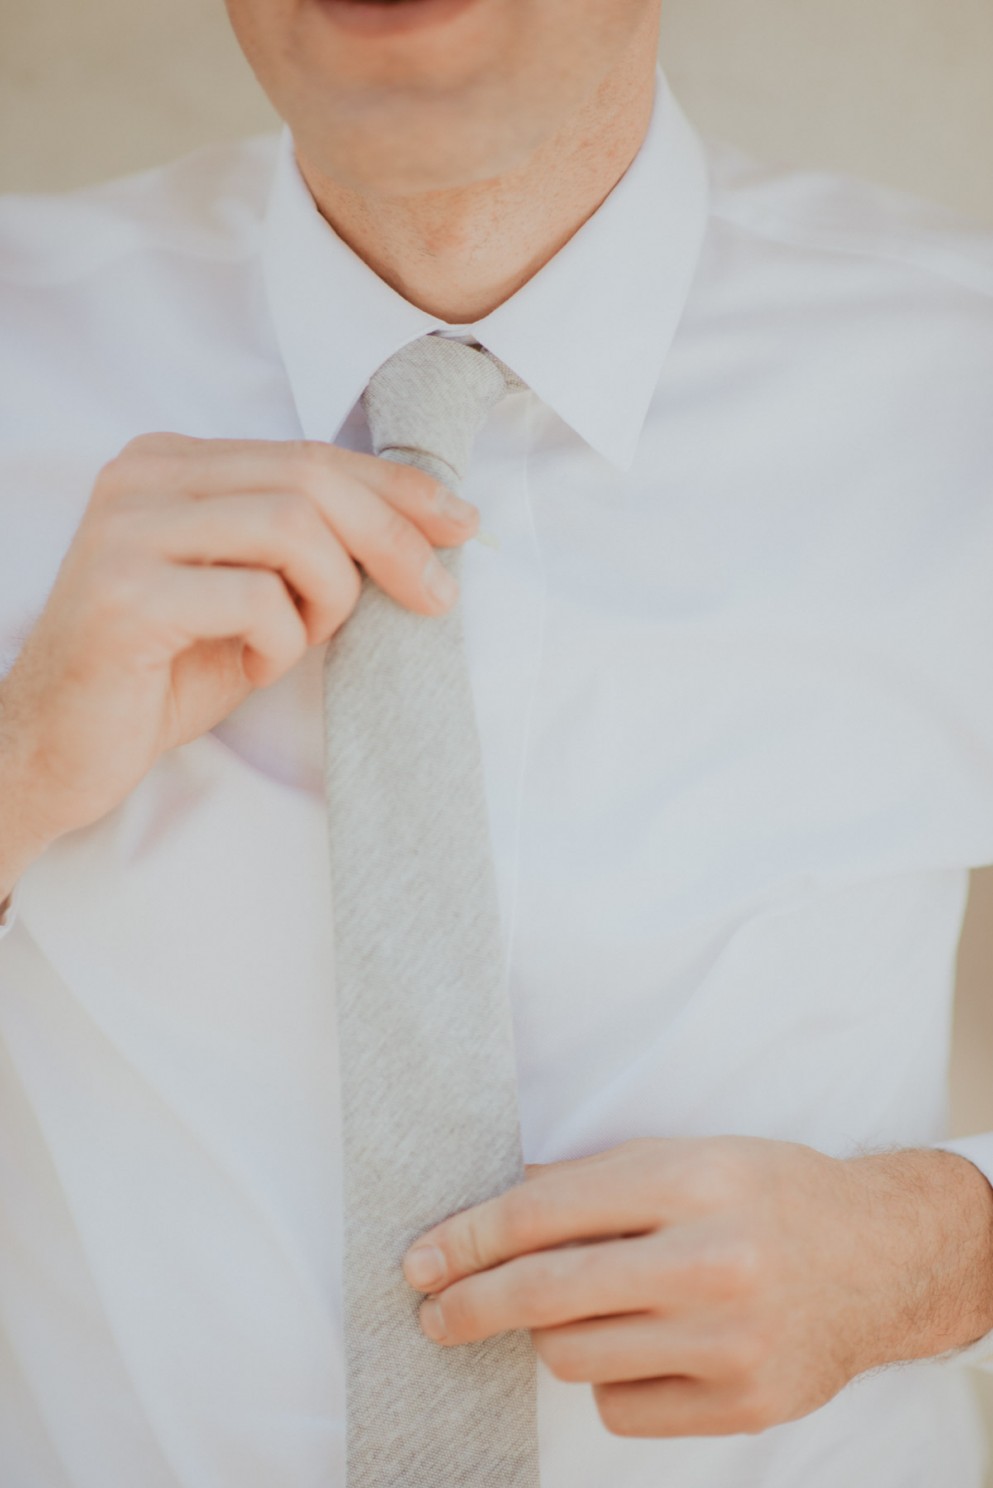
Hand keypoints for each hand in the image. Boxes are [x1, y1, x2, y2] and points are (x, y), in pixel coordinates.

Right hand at [0, 433, 477, 891]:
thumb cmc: (161, 673)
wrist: (56, 747)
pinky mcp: (124, 593)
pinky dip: (281, 641)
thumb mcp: (250, 596)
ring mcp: (125, 529)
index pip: (309, 455)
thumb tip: (423, 534)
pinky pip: (255, 598)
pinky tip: (254, 664)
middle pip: (310, 479)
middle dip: (392, 538)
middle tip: (436, 594)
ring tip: (301, 639)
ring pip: (292, 527)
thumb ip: (308, 552)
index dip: (397, 489)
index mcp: (171, 464)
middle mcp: (142, 477)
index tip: (461, 524)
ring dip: (329, 596)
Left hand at [403, 1137, 992, 1438]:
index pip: (545, 1212)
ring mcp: (731, 1341)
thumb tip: (494, 1208)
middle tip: (431, 1312)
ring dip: (552, 1335)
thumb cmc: (768, 1195)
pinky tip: (643, 1345)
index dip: (469, 1237)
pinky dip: (613, 1378)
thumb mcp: (686, 1154)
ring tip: (579, 1311)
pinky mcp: (744, 1404)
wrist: (877, 1258)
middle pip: (547, 1294)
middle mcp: (713, 1260)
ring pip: (574, 1356)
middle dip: (469, 1303)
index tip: (422, 1257)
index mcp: (692, 1180)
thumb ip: (592, 1182)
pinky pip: (623, 1408)